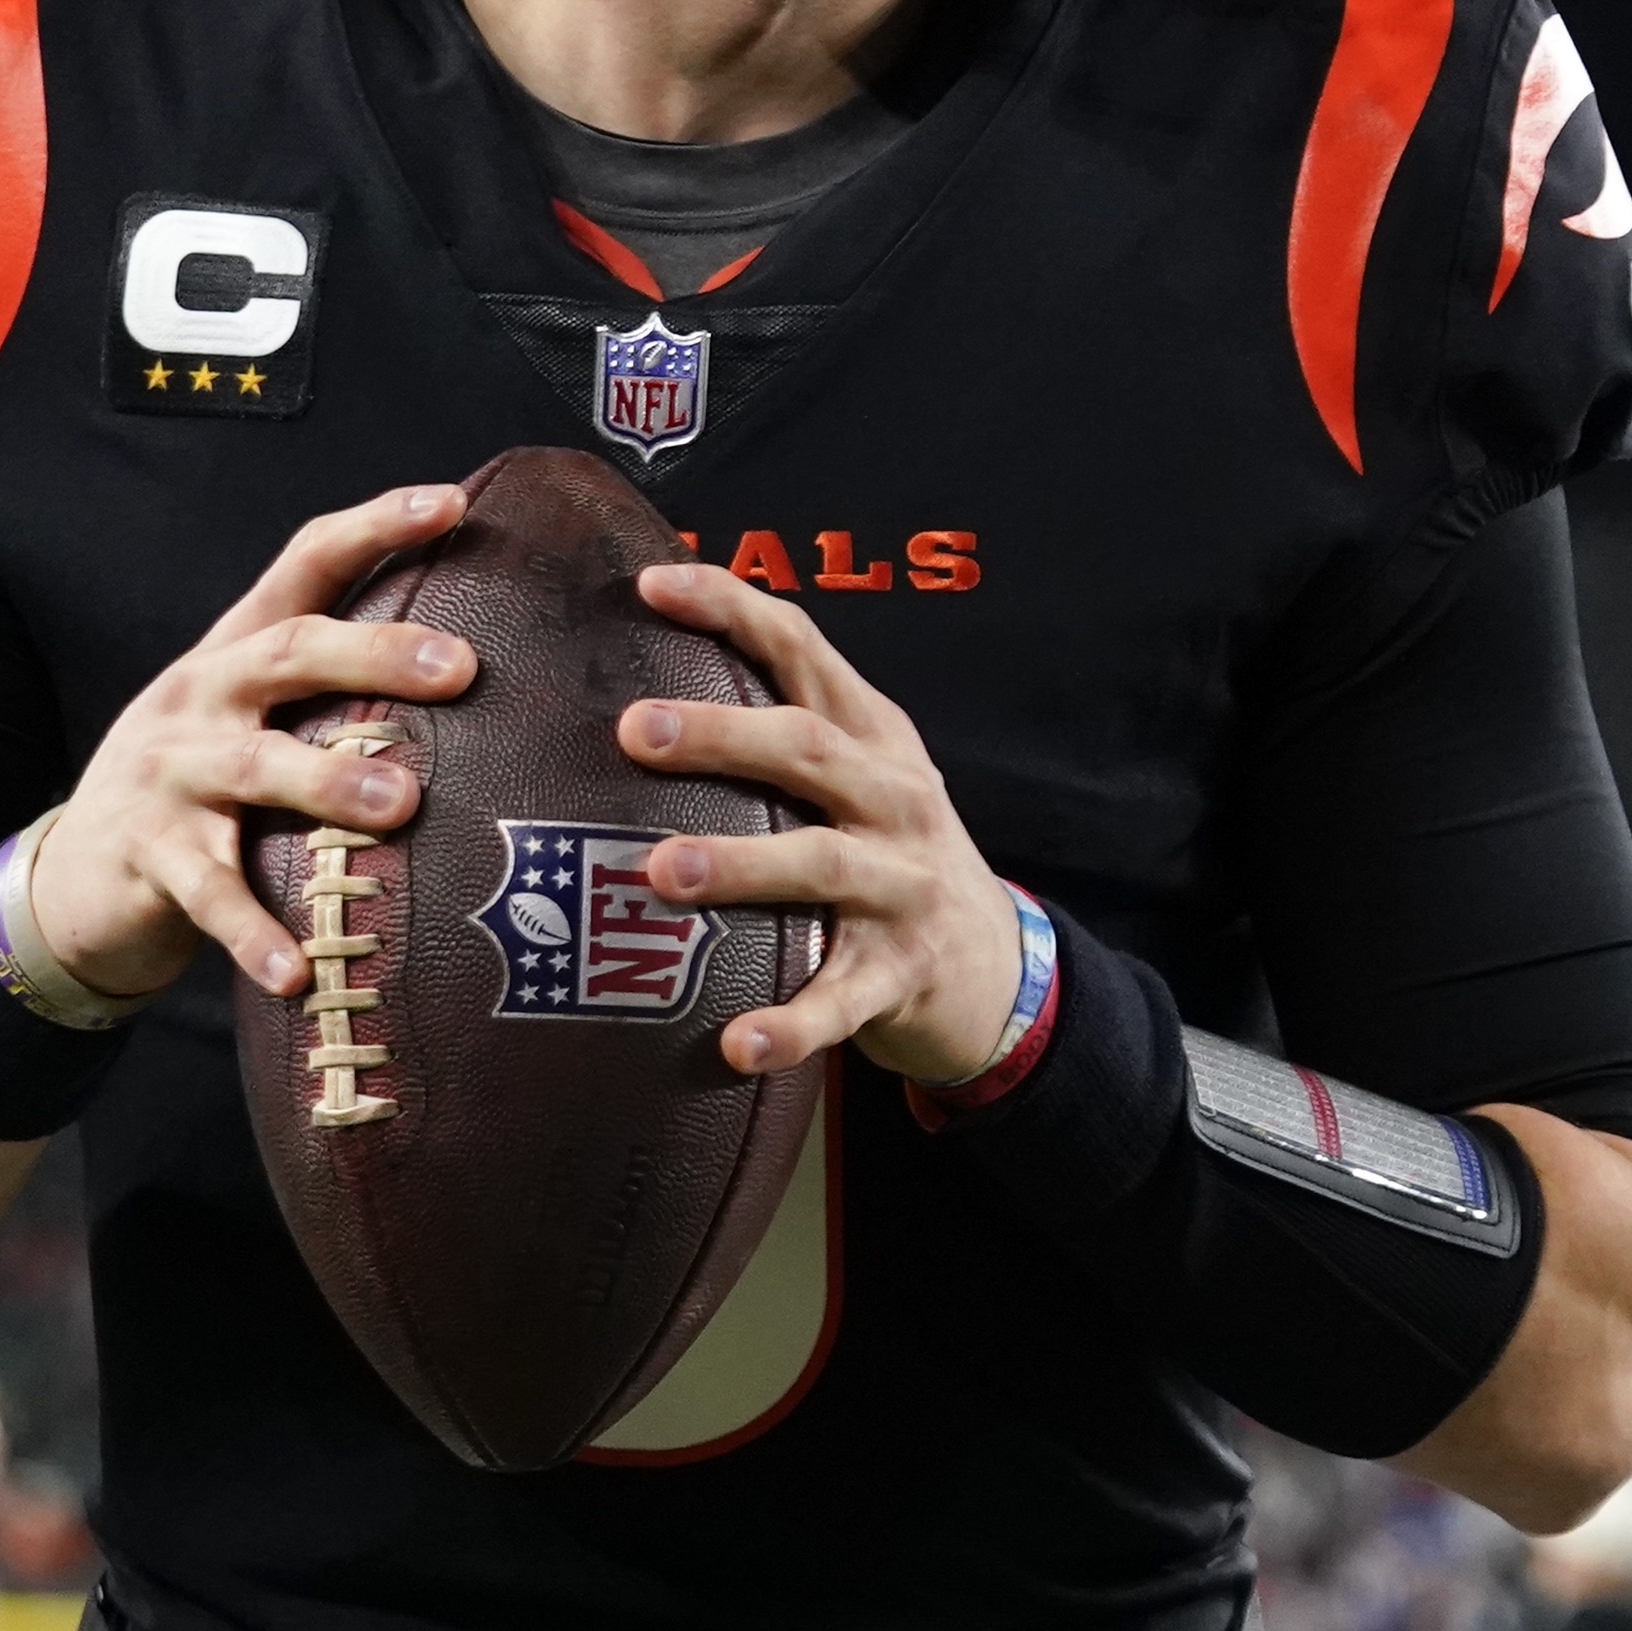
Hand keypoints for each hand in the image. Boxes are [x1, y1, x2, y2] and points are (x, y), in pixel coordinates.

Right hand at [19, 485, 478, 1003]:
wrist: (72, 878)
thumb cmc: (203, 790)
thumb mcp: (254, 720)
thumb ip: (337, 692)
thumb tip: (479, 669)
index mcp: (237, 652)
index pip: (304, 565)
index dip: (373, 527)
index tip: (450, 502)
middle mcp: (202, 697)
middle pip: (288, 654)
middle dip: (374, 654)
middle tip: (460, 668)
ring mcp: (169, 775)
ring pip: (253, 768)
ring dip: (327, 784)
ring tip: (399, 807)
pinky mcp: (148, 857)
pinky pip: (208, 895)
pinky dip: (252, 933)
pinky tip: (296, 971)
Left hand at [615, 565, 1028, 1085]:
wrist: (996, 965)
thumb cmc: (888, 853)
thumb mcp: (859, 775)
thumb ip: (780, 730)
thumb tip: (636, 681)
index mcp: (873, 737)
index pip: (803, 651)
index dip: (733, 609)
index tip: (654, 584)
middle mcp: (893, 800)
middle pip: (808, 750)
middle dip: (722, 735)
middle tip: (635, 730)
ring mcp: (901, 888)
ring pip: (820, 866)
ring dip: (740, 866)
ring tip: (660, 873)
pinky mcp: (898, 975)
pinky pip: (840, 1001)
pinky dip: (791, 1023)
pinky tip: (736, 1046)